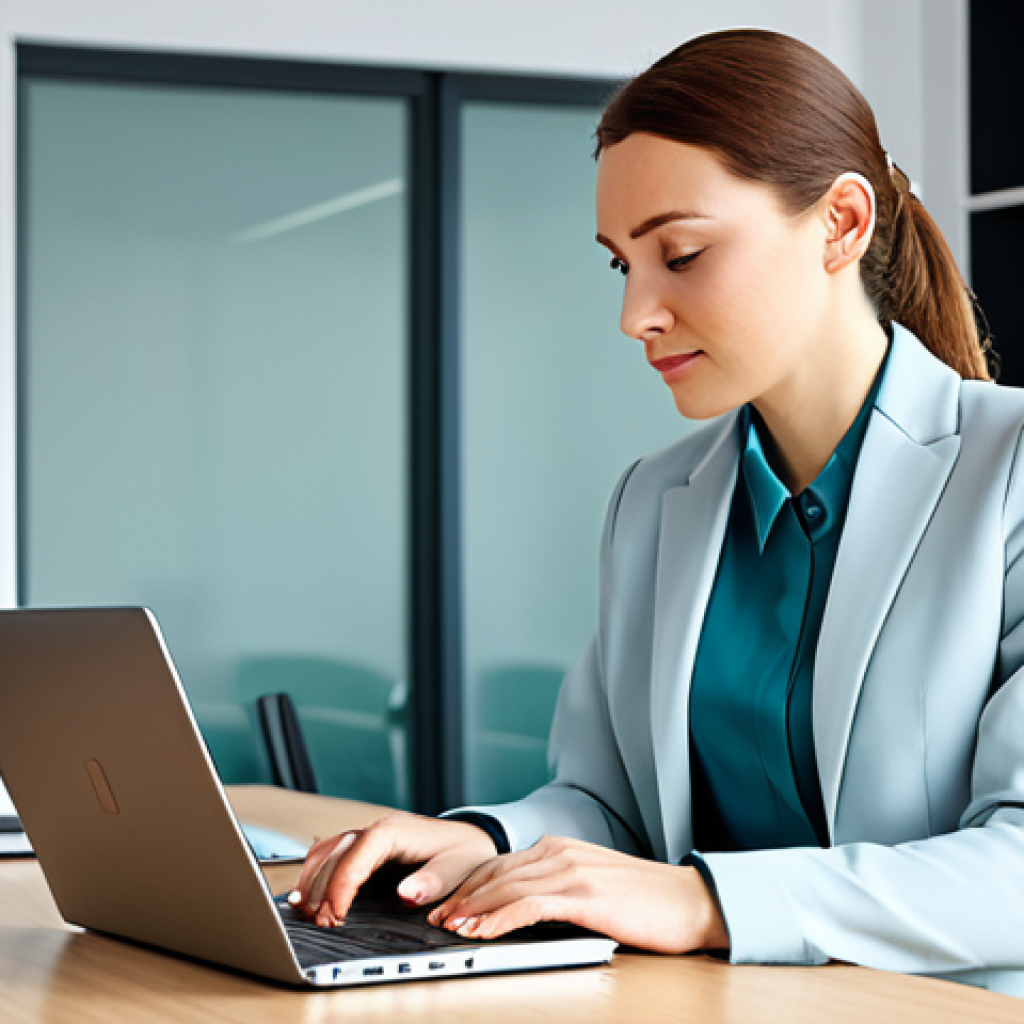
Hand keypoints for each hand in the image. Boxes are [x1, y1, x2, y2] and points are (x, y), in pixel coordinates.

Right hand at [287, 813, 498, 927]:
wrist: (469, 839)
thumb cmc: (462, 853)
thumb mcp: (455, 868)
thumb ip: (431, 881)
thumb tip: (406, 894)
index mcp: (394, 832)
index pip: (356, 856)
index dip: (341, 887)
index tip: (336, 915)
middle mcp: (376, 830)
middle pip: (334, 854)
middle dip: (320, 889)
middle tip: (318, 921)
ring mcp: (368, 837)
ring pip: (326, 853)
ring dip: (311, 881)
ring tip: (304, 912)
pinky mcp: (364, 849)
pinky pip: (330, 856)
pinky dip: (315, 875)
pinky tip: (307, 896)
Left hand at [426, 835, 729, 953]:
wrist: (691, 900)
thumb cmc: (646, 900)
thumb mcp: (592, 885)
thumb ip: (557, 888)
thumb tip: (521, 910)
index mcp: (560, 848)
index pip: (500, 865)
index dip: (468, 886)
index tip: (446, 906)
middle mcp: (560, 852)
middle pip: (495, 873)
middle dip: (461, 898)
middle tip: (435, 919)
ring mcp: (571, 870)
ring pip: (506, 888)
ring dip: (472, 910)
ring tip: (448, 929)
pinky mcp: (583, 894)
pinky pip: (529, 906)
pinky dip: (499, 919)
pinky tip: (482, 933)